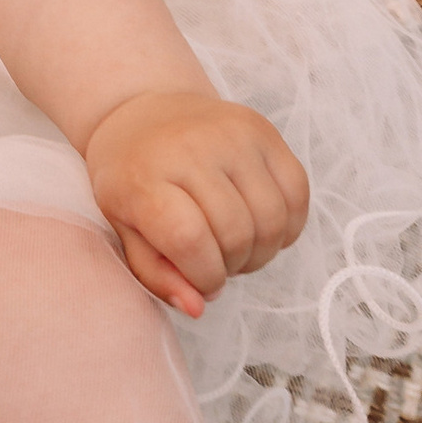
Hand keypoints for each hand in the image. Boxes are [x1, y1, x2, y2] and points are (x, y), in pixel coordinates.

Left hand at [84, 90, 309, 319]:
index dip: (204, 276)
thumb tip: (198, 308)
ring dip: (261, 251)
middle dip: (232, 266)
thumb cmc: (132, 178)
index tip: (202, 280)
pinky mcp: (263, 129)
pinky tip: (260, 226)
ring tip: (237, 246)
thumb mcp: (124, 227)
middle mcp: (189, 147)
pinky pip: (297, 194)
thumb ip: (156, 274)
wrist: (143, 114)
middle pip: (237, 233)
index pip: (189, 239)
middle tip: (217, 261)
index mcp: (144, 174)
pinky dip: (287, 226)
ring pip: (272, 220)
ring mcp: (230, 134)